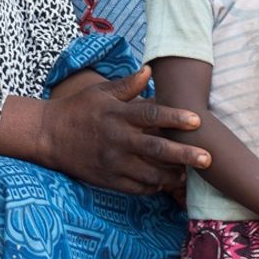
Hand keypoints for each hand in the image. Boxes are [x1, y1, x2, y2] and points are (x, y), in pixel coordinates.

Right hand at [40, 65, 209, 193]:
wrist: (50, 136)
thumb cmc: (80, 108)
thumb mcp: (101, 91)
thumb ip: (127, 85)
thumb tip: (149, 70)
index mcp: (118, 115)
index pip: (151, 115)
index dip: (175, 118)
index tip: (196, 121)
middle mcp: (118, 140)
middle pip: (157, 150)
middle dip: (185, 155)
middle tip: (208, 159)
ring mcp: (114, 163)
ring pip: (151, 174)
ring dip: (173, 175)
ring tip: (189, 174)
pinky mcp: (109, 181)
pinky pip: (138, 188)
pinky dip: (155, 186)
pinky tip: (165, 182)